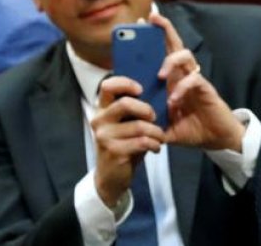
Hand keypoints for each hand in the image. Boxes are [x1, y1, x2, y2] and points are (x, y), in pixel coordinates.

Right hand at [90, 76, 164, 208]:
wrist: (111, 178)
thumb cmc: (122, 146)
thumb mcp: (124, 125)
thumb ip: (132, 110)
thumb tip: (157, 92)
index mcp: (101, 110)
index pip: (107, 86)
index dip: (125, 83)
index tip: (141, 89)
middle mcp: (99, 121)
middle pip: (125, 104)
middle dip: (147, 109)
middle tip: (155, 118)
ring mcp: (104, 137)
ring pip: (139, 126)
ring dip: (156, 132)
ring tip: (161, 137)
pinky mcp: (114, 152)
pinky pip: (142, 142)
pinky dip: (154, 144)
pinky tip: (156, 148)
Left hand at [149, 12, 244, 151]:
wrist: (216, 138)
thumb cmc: (191, 127)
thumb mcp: (164, 125)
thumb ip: (150, 121)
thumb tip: (129, 121)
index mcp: (171, 80)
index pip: (161, 53)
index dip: (152, 38)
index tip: (138, 23)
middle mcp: (182, 75)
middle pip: (174, 44)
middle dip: (163, 29)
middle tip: (151, 18)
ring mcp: (194, 79)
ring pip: (185, 56)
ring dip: (171, 60)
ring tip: (159, 75)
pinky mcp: (205, 88)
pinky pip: (194, 79)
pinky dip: (182, 88)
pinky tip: (173, 100)